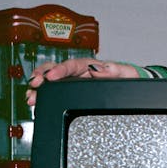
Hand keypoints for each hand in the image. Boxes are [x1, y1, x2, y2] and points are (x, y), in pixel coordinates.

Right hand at [26, 59, 140, 105]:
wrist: (135, 87)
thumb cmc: (131, 78)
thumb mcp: (127, 73)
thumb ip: (114, 70)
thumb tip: (98, 68)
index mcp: (91, 66)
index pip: (72, 65)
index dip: (60, 70)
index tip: (51, 76)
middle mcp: (80, 73)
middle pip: (56, 71)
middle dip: (42, 76)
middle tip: (34, 84)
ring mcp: (75, 83)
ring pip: (52, 83)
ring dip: (40, 89)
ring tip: (31, 96)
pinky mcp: (73, 93)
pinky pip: (56, 93)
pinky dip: (45, 97)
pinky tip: (37, 102)